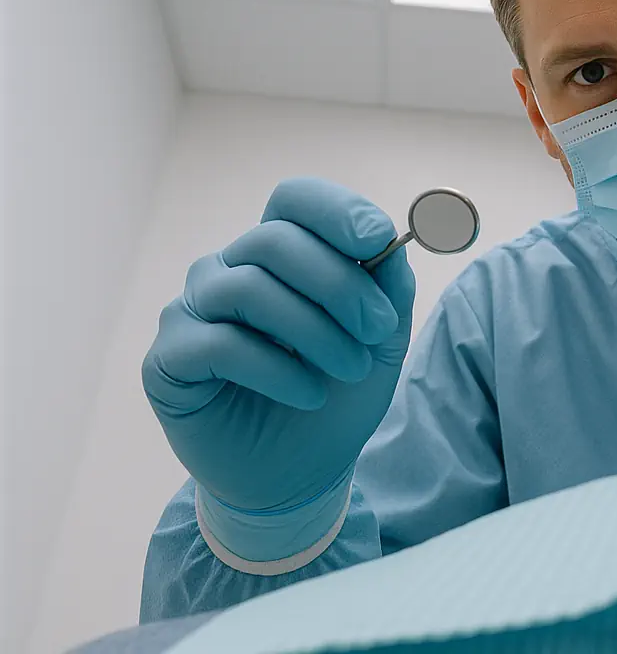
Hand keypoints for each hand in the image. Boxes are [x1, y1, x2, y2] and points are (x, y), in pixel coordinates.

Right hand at [143, 178, 414, 547]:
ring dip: (314, 330)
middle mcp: (229, 269)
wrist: (300, 473)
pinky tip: (306, 394)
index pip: (294, 199)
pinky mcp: (168, 358)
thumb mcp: (381, 338)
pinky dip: (276, 369)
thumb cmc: (338, 394)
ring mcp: (192, 310)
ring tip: (348, 369)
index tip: (378, 239)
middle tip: (377, 330)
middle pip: (275, 239)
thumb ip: (388, 285)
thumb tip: (393, 239)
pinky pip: (220, 343)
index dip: (336, 211)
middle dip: (340, 284)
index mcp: (281, 253)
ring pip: (248, 287)